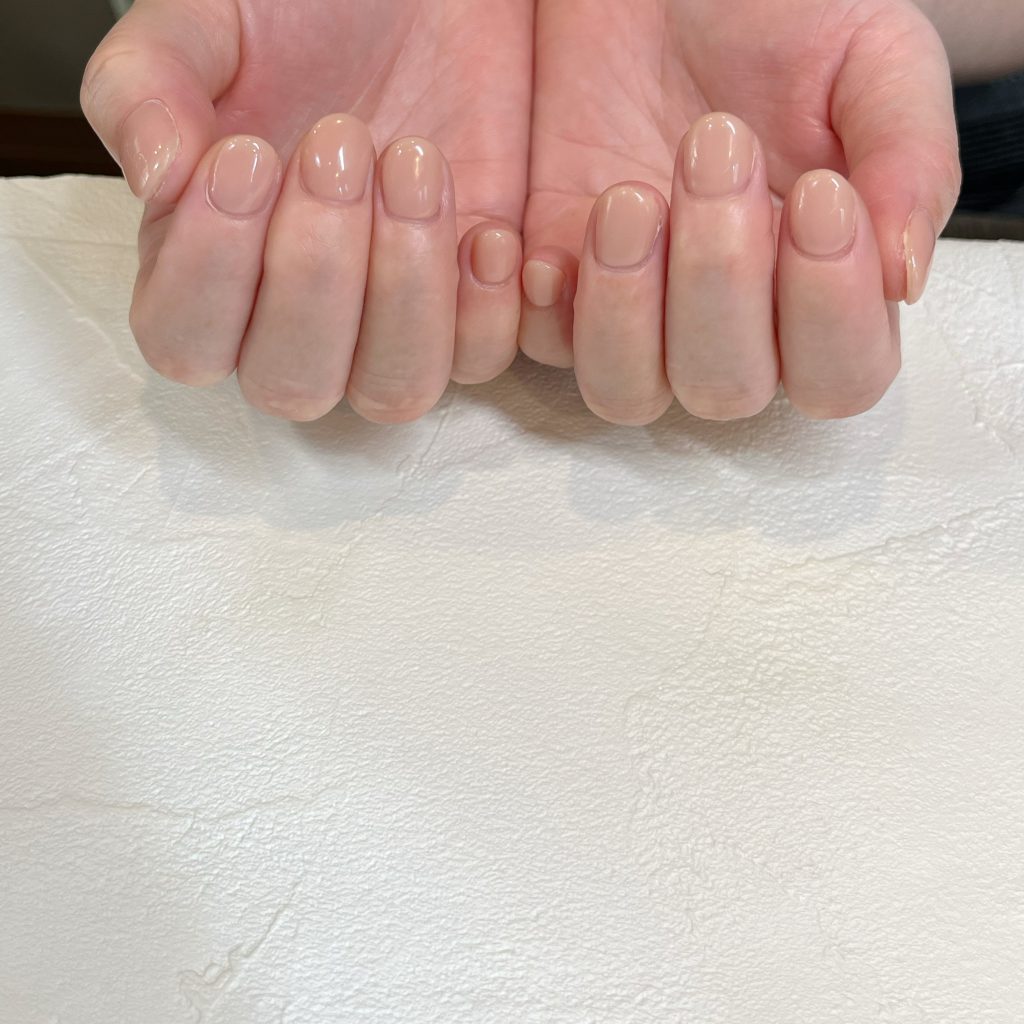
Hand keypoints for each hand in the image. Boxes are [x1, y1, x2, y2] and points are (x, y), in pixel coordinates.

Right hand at [82, 0, 531, 422]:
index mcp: (210, 266)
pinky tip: (484, 225)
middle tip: (338, 141)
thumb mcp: (205, 22)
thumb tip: (154, 176)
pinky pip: (480, 360)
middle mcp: (298, 317)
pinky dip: (486, 305)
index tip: (244, 158)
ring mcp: (389, 323)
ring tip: (412, 161)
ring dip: (405, 289)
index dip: (210, 273)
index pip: (186, 341)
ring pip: (393, 391)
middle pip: (292, 384)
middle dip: (316, 272)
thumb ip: (146, 88)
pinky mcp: (471, 309)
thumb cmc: (306, 14)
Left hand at [521, 0, 961, 422]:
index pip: (838, 375)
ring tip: (631, 196)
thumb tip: (902, 277)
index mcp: (820, 286)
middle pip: (724, 390)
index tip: (818, 198)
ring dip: (626, 308)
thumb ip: (908, 160)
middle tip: (716, 150)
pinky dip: (546, 303)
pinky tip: (556, 239)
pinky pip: (540, 342)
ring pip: (625, 390)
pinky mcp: (558, 283)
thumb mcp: (870, 59)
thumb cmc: (769, 14)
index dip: (828, 316)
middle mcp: (727, 320)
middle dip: (719, 281)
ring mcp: (636, 311)